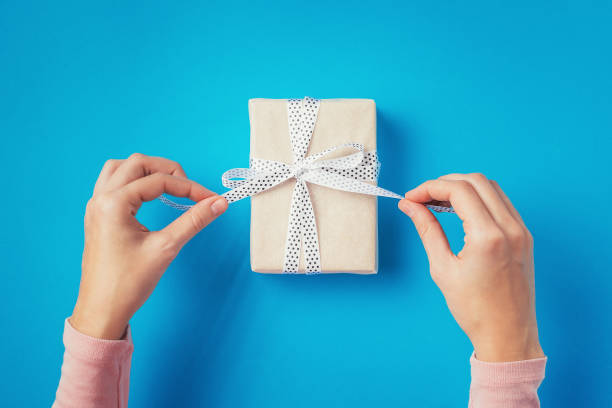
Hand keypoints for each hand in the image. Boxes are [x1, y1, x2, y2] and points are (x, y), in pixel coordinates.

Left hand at [70, 153, 227, 339]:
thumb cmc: (127, 284)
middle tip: (191, 189)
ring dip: (147, 171)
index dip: (190, 187)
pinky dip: (133, 182)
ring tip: (170, 186)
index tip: (211, 199)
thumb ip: (194, 220)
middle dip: (168, 171)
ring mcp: (95, 207)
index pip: (159, 181)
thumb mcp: (166, 248)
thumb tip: (218, 203)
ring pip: (121, 169)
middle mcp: (100, 199)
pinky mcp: (97, 216)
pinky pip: (112, 184)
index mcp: (114, 203)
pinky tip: (148, 195)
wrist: (101, 311)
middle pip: (137, 164)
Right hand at [398, 173, 543, 361]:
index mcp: (488, 237)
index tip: (411, 198)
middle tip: (422, 197)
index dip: (430, 187)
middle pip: (476, 181)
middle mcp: (510, 228)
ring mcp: (521, 230)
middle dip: (444, 182)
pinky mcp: (524, 236)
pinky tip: (459, 211)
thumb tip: (410, 207)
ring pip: (491, 187)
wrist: (507, 334)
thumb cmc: (474, 309)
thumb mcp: (443, 268)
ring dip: (462, 187)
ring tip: (438, 202)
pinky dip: (478, 198)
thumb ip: (427, 230)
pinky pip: (501, 202)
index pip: (459, 190)